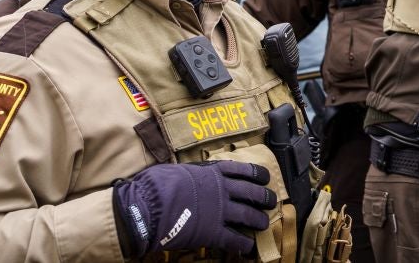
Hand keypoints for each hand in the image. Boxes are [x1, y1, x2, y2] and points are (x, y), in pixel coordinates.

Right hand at [112, 160, 275, 256]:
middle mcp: (222, 190)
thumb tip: (191, 175)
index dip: (258, 174)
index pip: (244, 170)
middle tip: (271, 201)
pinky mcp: (213, 232)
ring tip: (264, 224)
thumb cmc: (156, 185)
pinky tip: (248, 248)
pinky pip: (234, 239)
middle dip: (265, 197)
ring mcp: (220, 211)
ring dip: (259, 220)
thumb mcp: (178, 169)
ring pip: (248, 215)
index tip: (266, 177)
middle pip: (253, 192)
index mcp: (214, 173)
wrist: (147, 208)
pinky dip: (244, 244)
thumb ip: (193, 173)